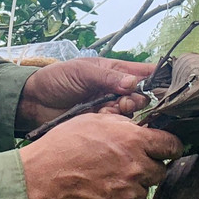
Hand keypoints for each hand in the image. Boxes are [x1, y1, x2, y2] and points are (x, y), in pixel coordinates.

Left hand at [14, 57, 153, 132]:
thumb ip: (108, 78)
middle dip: (138, 100)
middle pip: (141, 96)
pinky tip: (103, 120)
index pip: (143, 73)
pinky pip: (117, 126)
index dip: (157, 78)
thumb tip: (134, 83)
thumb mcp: (82, 72)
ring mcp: (109, 108)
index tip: (165, 86)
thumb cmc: (56, 79)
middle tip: (125, 102)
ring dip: (125, 113)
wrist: (33, 103)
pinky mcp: (101, 126)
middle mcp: (116, 90)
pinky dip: (114, 124)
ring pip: (131, 113)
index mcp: (114, 71)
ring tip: (110, 110)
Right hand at [18, 114, 182, 198]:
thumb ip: (124, 125)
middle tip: (126, 162)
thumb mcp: (95, 120)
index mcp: (135, 142)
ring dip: (131, 184)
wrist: (41, 179)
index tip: (166, 148)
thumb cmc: (64, 145)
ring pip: (142, 190)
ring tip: (104, 176)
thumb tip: (141, 129)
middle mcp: (137, 169)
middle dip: (148, 166)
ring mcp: (129, 195)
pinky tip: (97, 191)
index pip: (173, 146)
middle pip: (160, 171)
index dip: (170, 146)